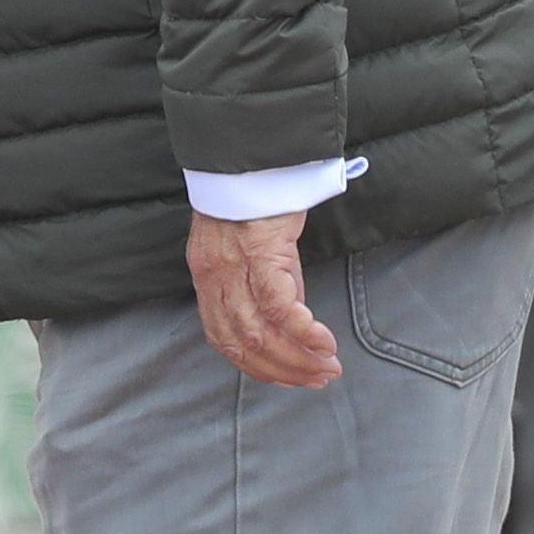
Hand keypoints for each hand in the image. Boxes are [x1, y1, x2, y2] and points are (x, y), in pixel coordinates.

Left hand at [185, 207, 340, 387]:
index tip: (286, 379)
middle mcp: (214, 278)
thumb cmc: (252, 196)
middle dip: (283, 370)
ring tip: (327, 366)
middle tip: (317, 379)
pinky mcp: (260, 253)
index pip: (224, 339)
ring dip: (297, 358)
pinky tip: (323, 342)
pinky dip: (303, 332)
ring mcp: (234, 267)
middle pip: (243, 344)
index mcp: (207, 279)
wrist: (249, 154)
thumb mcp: (246, 247)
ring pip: (260, 333)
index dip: (256, 367)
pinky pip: (280, 307)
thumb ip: (260, 282)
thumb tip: (290, 319)